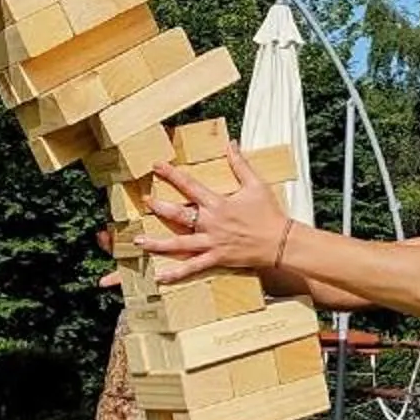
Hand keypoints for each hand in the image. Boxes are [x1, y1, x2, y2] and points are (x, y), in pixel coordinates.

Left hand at [137, 151, 296, 284]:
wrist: (280, 242)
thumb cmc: (269, 213)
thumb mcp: (256, 184)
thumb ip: (240, 164)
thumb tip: (231, 143)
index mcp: (218, 203)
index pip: (190, 185)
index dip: (171, 175)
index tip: (156, 166)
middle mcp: (210, 223)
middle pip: (178, 215)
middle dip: (159, 207)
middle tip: (145, 202)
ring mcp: (211, 242)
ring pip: (179, 243)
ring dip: (157, 243)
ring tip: (139, 241)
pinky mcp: (216, 258)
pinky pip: (193, 267)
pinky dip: (176, 273)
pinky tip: (160, 277)